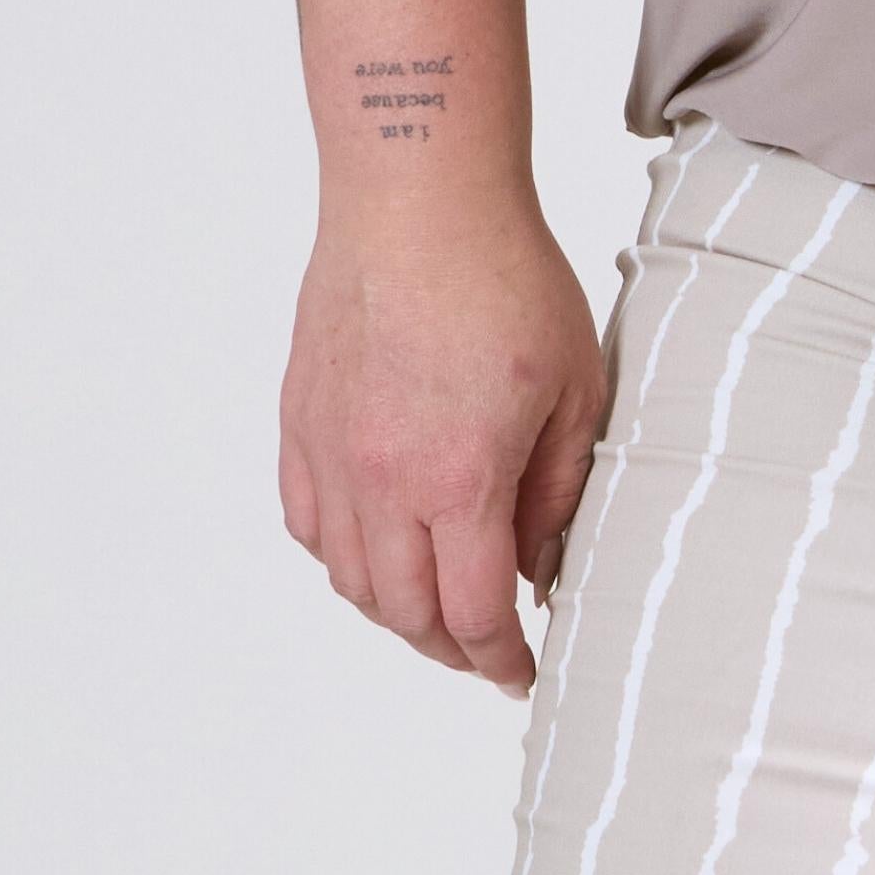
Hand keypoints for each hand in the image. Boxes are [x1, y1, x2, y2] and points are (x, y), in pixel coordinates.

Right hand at [278, 191, 610, 698]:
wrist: (420, 198)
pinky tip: (377, 546)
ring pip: (351, 579)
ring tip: (436, 605)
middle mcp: (382, 482)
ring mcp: (331, 454)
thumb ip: (558, 490)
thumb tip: (542, 567)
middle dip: (450, 647)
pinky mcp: (301, 421)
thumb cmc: (504, 275)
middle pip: (406, 614)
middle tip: (485, 647)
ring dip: (395, 610)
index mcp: (458, 481)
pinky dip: (343, 556)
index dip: (499, 661)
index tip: (520, 677)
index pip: (472, 615)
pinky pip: (310, 524)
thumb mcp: (573, 386)